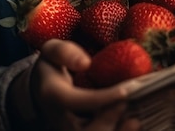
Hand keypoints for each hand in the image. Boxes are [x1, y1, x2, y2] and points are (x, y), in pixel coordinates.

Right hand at [22, 39, 139, 129]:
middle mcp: (59, 119)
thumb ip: (65, 52)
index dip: (102, 99)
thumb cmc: (52, 65)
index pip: (77, 102)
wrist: (40, 88)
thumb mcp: (52, 50)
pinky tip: (130, 126)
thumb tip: (86, 63)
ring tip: (134, 122)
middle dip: (109, 122)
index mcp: (53, 95)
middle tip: (129, 107)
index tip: (125, 91)